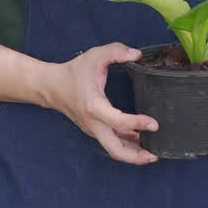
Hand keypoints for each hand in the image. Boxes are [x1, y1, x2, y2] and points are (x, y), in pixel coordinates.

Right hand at [44, 43, 158, 164]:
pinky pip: (112, 143)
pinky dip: (127, 147)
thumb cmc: (74, 72)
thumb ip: (115, 51)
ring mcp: (93, 130)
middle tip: (155, 155)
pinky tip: (141, 142)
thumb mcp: (94, 56)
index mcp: (94, 106)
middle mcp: (94, 123)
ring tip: (153, 153)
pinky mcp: (94, 131)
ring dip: (133, 155)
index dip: (137, 123)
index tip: (154, 124)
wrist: (53, 87)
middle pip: (115, 149)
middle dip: (136, 156)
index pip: (117, 121)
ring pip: (114, 150)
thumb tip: (137, 54)